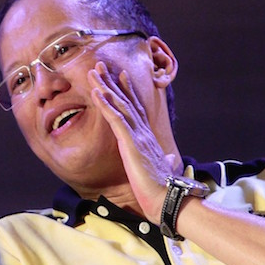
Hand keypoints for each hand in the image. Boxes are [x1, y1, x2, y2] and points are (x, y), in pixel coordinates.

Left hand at [88, 62, 174, 219]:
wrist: (166, 199)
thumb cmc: (163, 188)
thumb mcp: (163, 170)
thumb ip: (166, 160)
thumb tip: (171, 158)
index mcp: (147, 137)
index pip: (136, 107)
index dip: (128, 90)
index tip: (121, 75)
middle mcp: (142, 131)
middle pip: (125, 100)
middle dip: (112, 81)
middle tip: (100, 65)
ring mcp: (137, 135)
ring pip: (119, 105)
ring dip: (104, 86)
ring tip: (93, 71)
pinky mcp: (130, 143)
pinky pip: (115, 119)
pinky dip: (105, 105)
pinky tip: (96, 93)